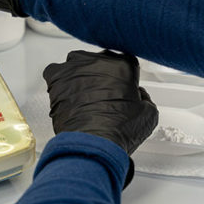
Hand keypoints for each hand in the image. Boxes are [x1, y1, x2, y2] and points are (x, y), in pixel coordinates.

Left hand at [43, 50, 157, 155]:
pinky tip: (67, 95)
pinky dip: (60, 82)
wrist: (93, 143)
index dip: (123, 76)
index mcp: (123, 64)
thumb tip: (139, 96)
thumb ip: (145, 97)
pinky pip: (56, 73)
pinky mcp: (56, 77)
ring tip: (84, 97)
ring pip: (77, 65)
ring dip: (80, 77)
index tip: (121, 86)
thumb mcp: (148, 114)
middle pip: (99, 61)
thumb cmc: (118, 130)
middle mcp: (98, 61)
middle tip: (103, 95)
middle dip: (101, 75)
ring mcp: (75, 67)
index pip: (124, 61)